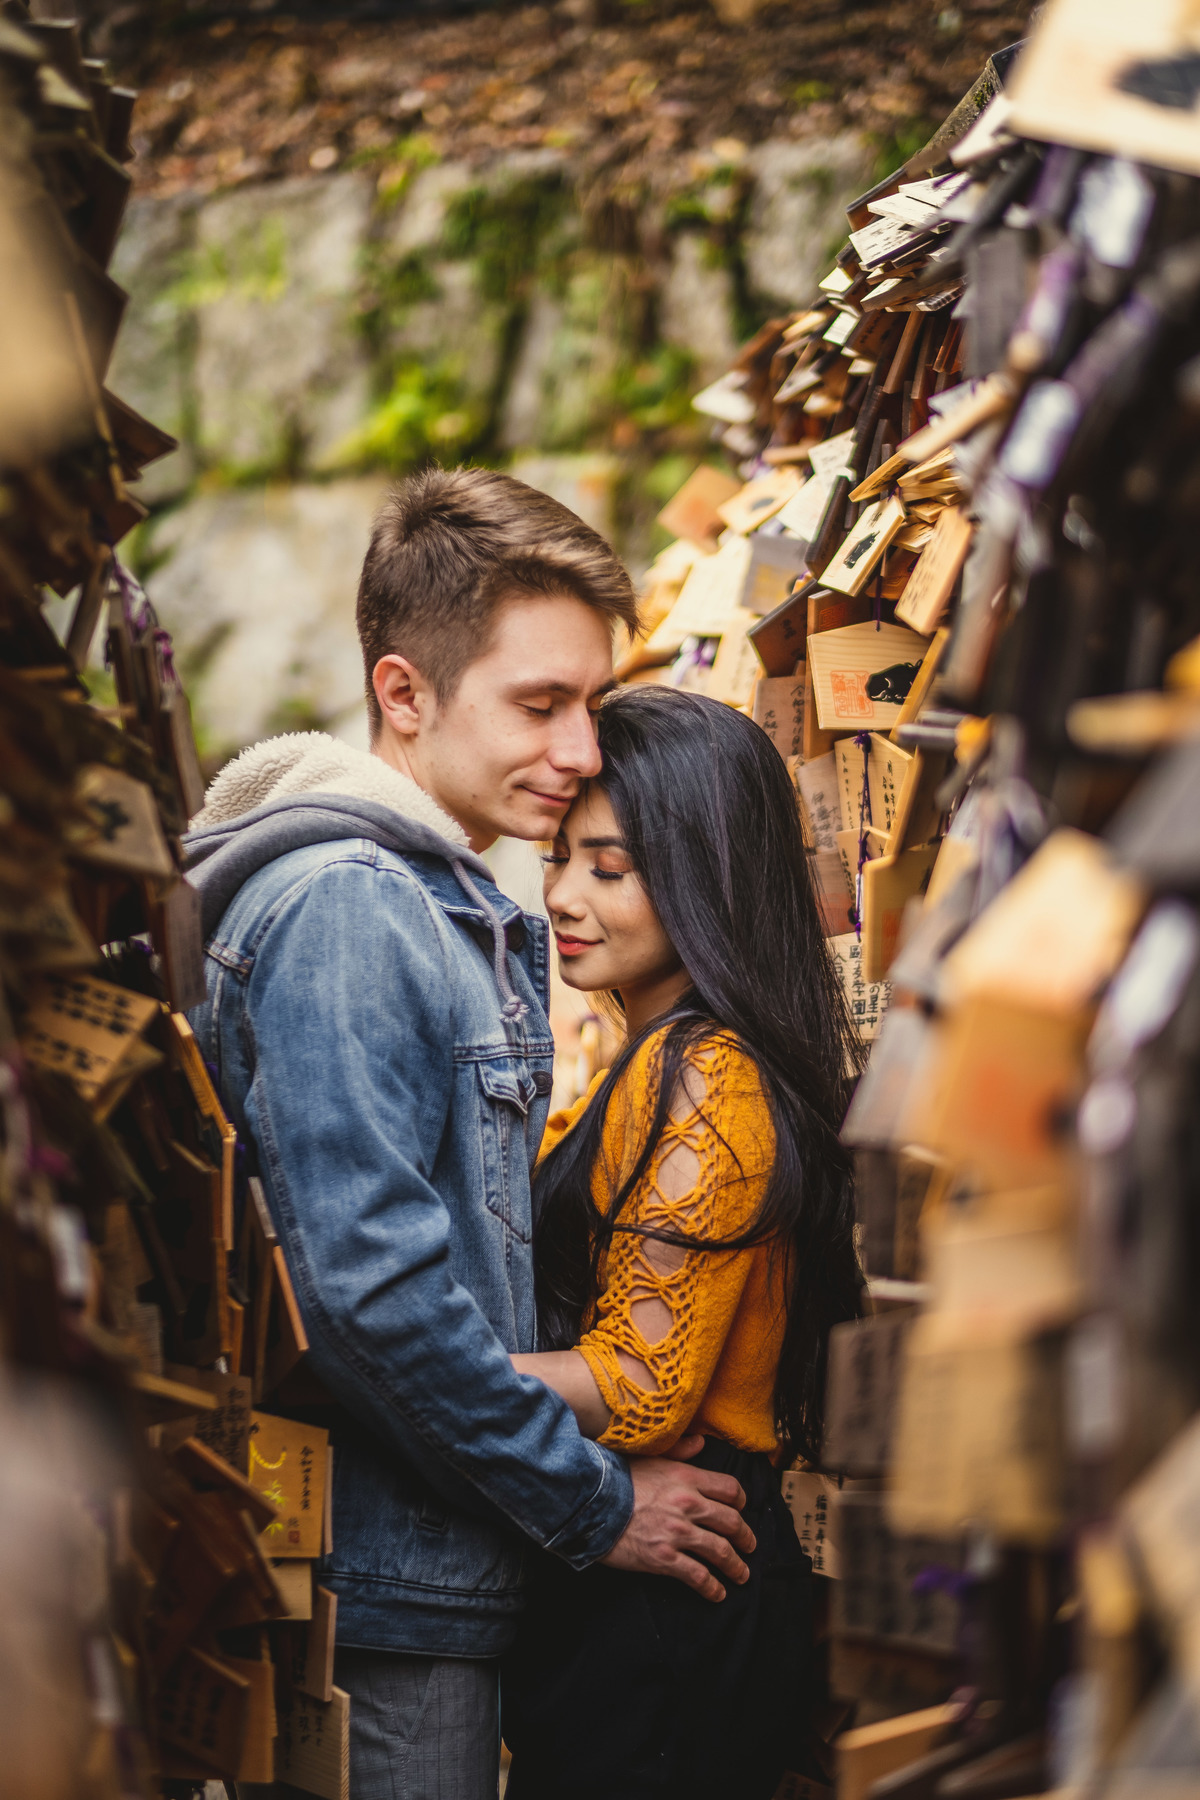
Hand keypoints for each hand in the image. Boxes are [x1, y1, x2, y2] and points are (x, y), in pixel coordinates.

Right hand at [600, 1434, 755, 1601]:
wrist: (590, 1502)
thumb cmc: (618, 1477)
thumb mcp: (651, 1456)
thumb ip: (680, 1451)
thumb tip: (701, 1443)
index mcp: (687, 1478)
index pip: (729, 1489)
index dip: (741, 1501)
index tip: (741, 1510)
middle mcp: (688, 1505)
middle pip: (731, 1522)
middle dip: (745, 1537)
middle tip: (750, 1546)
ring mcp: (677, 1533)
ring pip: (720, 1551)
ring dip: (735, 1565)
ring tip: (741, 1574)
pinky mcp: (664, 1558)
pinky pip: (697, 1576)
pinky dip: (711, 1587)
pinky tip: (717, 1594)